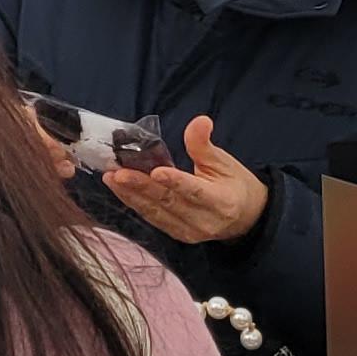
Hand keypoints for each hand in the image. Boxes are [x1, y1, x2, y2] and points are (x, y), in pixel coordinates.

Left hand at [102, 115, 267, 248]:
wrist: (245, 219)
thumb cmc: (235, 185)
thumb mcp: (225, 162)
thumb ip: (204, 144)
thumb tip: (199, 121)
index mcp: (221, 201)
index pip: (195, 191)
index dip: (175, 182)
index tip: (156, 171)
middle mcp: (204, 221)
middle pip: (169, 202)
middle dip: (141, 187)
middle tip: (118, 172)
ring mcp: (189, 231)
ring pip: (156, 213)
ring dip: (131, 195)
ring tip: (111, 179)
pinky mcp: (177, 234)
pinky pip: (153, 219)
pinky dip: (135, 204)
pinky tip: (120, 190)